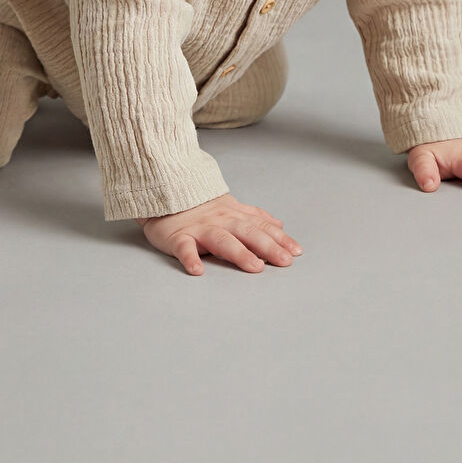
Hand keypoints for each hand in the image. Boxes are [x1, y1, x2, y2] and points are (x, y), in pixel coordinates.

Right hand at [135, 193, 302, 275]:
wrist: (165, 192)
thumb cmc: (199, 205)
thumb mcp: (231, 206)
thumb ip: (255, 217)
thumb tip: (279, 225)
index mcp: (233, 215)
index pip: (260, 227)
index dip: (279, 239)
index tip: (296, 252)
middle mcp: (220, 221)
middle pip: (247, 233)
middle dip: (267, 247)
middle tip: (284, 261)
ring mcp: (199, 229)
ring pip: (222, 240)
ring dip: (239, 253)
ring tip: (254, 266)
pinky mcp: (178, 237)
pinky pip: (184, 248)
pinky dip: (190, 258)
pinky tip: (198, 270)